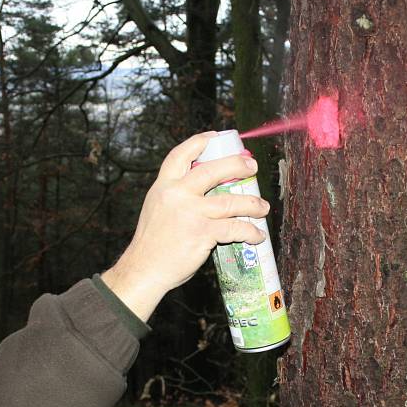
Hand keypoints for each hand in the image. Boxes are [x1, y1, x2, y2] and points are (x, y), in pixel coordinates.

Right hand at [101, 132, 268, 321]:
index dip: (199, 142)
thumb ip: (176, 196)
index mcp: (163, 187)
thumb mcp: (157, 209)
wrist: (144, 269)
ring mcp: (191, 213)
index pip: (181, 155)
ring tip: (262, 207)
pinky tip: (256, 235)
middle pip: (213, 170)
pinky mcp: (203, 233)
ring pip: (231, 201)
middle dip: (237, 165)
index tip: (215, 137)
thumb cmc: (152, 243)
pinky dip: (250, 231)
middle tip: (251, 166)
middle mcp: (177, 195)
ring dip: (252, 203)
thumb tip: (205, 191)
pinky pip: (235, 227)